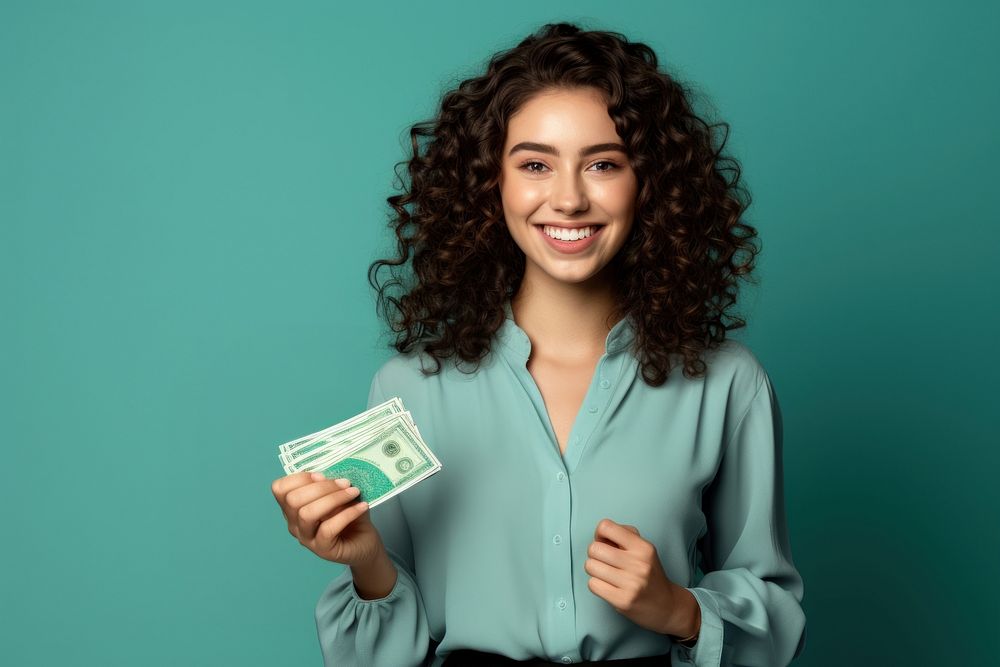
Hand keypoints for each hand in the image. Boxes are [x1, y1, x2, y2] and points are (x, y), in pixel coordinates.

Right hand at [271, 471, 384, 567]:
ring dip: (333, 499)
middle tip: (345, 483)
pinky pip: (328, 529)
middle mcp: (295, 524)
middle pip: (293, 500)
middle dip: (320, 487)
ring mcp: (307, 539)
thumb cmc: (351, 515)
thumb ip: (329, 484)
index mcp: (294, 507)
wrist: (365, 543)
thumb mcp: (340, 494)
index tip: (322, 474)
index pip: (280, 489)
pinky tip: (362, 507)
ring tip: (354, 492)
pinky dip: (347, 514)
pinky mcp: (323, 550)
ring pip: (307, 514)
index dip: (299, 477)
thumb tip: (319, 476)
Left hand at [585, 518, 698, 638]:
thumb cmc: (649, 574)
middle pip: (594, 548)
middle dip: (595, 554)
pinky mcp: (622, 601)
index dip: (599, 534)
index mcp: (643, 547)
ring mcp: (631, 583)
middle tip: (604, 561)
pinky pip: (593, 584)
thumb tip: (599, 536)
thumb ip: (624, 535)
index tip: (604, 543)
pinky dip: (597, 585)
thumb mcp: (643, 549)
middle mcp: (638, 563)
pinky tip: (608, 586)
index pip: (606, 527)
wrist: (666, 606)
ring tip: (607, 574)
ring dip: (594, 570)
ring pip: (590, 566)